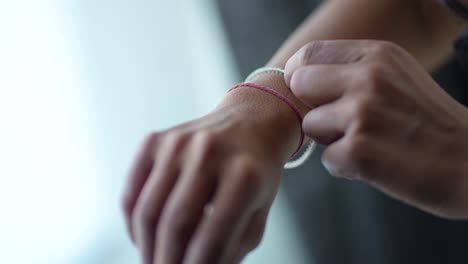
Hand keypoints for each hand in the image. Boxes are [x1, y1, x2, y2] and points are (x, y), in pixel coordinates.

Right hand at [121, 82, 300, 263]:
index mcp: (243, 175)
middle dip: (166, 261)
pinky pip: (132, 190)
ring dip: (145, 247)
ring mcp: (177, 143)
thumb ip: (232, 246)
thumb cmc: (258, 172)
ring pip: (147, 210)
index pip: (212, 238)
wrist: (250, 121)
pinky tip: (142, 238)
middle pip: (174, 224)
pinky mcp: (156, 140)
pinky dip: (131, 222)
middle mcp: (208, 153)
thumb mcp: (259, 210)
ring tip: (152, 262)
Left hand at [285, 40, 467, 218]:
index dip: (302, 75)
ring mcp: (362, 114)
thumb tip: (301, 74)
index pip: (308, 54)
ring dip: (332, 140)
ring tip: (370, 142)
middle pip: (300, 84)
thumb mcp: (397, 75)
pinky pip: (328, 160)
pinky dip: (346, 167)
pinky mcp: (359, 151)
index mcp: (377, 54)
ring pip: (311, 126)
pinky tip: (376, 163)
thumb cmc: (428, 122)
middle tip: (343, 121)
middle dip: (314, 105)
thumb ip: (353, 69)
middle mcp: (368, 77)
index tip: (311, 92)